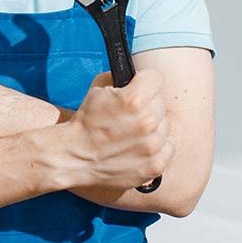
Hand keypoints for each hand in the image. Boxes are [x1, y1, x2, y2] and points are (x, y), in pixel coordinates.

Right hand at [65, 69, 174, 190]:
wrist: (74, 157)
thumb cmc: (85, 123)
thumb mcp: (98, 89)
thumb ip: (120, 78)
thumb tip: (136, 77)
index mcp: (133, 99)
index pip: (156, 78)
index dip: (144, 80)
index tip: (139, 86)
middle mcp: (146, 122)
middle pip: (161, 102)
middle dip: (147, 103)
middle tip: (131, 112)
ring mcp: (151, 147)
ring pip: (165, 125)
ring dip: (152, 126)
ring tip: (133, 132)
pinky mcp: (154, 166)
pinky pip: (167, 148)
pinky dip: (156, 147)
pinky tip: (139, 146)